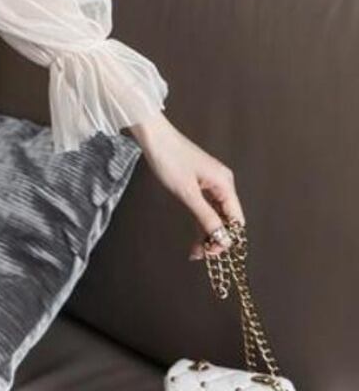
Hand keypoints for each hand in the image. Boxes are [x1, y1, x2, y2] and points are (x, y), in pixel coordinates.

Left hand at [127, 112, 243, 260]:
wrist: (153, 136)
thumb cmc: (169, 159)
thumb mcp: (187, 193)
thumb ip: (206, 216)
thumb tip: (223, 239)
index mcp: (225, 184)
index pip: (236, 219)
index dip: (227, 238)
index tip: (212, 253)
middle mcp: (222, 183)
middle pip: (227, 218)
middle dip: (216, 238)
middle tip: (201, 255)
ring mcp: (210, 183)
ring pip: (215, 214)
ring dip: (206, 232)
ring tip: (195, 252)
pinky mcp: (198, 182)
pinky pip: (205, 206)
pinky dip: (199, 221)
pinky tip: (194, 237)